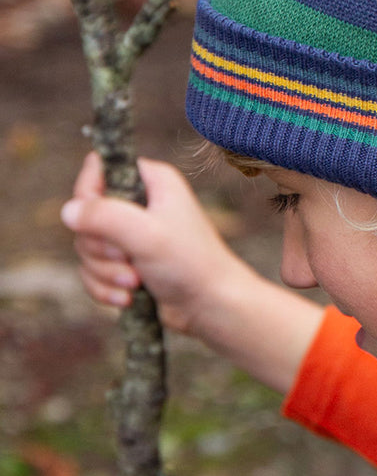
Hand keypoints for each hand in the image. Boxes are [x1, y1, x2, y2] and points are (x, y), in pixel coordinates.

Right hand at [61, 151, 241, 335]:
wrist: (211, 306)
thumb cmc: (190, 264)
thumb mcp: (147, 234)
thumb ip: (105, 216)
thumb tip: (68, 211)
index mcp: (151, 180)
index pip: (97, 169)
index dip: (89, 197)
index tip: (104, 221)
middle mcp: (140, 202)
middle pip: (86, 214)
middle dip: (102, 247)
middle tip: (130, 259)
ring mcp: (131, 234)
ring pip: (86, 247)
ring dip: (106, 271)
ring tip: (136, 282)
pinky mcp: (126, 263)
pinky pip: (92, 271)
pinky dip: (105, 287)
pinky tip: (128, 298)